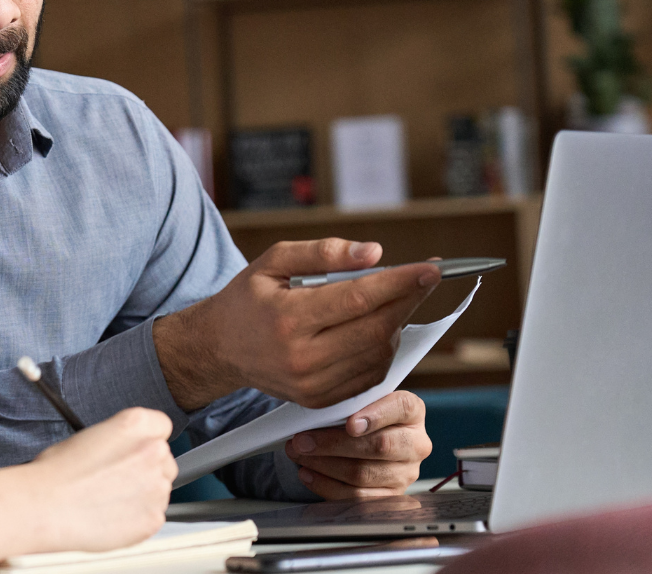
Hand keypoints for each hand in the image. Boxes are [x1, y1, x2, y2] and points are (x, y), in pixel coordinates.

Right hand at [27, 408, 176, 553]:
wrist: (44, 507)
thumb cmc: (56, 473)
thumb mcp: (88, 436)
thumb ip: (118, 441)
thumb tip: (124, 452)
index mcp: (136, 424)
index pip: (161, 426)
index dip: (147, 440)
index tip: (136, 450)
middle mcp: (153, 452)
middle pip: (164, 459)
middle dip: (146, 470)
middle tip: (118, 480)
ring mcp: (157, 487)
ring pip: (159, 490)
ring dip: (142, 495)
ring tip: (108, 500)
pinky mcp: (153, 518)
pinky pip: (153, 517)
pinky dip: (137, 519)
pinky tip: (111, 516)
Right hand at [154, 239, 440, 409]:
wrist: (220, 348)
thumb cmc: (249, 298)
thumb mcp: (273, 260)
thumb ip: (323, 252)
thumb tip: (375, 253)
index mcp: (287, 318)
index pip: (358, 299)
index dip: (400, 283)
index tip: (431, 268)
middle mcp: (301, 357)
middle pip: (376, 329)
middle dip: (408, 301)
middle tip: (424, 278)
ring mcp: (312, 384)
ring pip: (379, 354)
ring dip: (396, 324)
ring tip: (389, 300)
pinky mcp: (320, 400)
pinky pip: (370, 375)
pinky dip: (382, 348)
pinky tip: (374, 327)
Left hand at [284, 391, 431, 498]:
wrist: (370, 439)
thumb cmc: (360, 414)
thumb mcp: (359, 401)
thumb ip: (347, 401)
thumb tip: (314, 409)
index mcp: (412, 411)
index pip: (401, 408)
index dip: (376, 416)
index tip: (350, 424)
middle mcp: (416, 443)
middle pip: (379, 446)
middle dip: (333, 443)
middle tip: (302, 440)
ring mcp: (406, 473)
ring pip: (362, 473)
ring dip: (323, 464)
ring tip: (298, 454)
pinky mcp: (391, 496)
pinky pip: (357, 497)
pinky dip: (326, 485)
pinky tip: (307, 473)